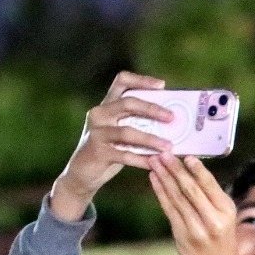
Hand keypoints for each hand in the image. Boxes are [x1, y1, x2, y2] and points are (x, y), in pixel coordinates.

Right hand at [48, 71, 174, 222]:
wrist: (82, 174)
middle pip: (128, 103)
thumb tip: (172, 122)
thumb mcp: (121, 132)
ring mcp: (96, 132)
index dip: (141, 80)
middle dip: (152, 109)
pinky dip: (142, 159)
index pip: (122, 82)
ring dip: (151, 139)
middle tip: (172, 117)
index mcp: (107, 105)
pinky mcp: (97, 152)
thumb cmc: (109, 151)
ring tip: (169, 146)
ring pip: (127, 131)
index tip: (162, 85)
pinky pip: (124, 155)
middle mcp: (100, 114)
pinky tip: (155, 162)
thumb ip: (138, 124)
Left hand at [149, 153, 252, 254]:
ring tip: (153, 161)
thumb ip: (210, 199)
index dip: (195, 168)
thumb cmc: (221, 243)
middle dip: (174, 168)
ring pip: (177, 197)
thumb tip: (189, 173)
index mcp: (227, 210)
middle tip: (162, 152)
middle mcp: (214, 219)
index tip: (184, 154)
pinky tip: (153, 180)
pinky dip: (160, 192)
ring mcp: (197, 229)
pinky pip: (169, 210)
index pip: (208, 184)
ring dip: (163, 177)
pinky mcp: (183, 237)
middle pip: (190, 188)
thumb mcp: (224, 219)